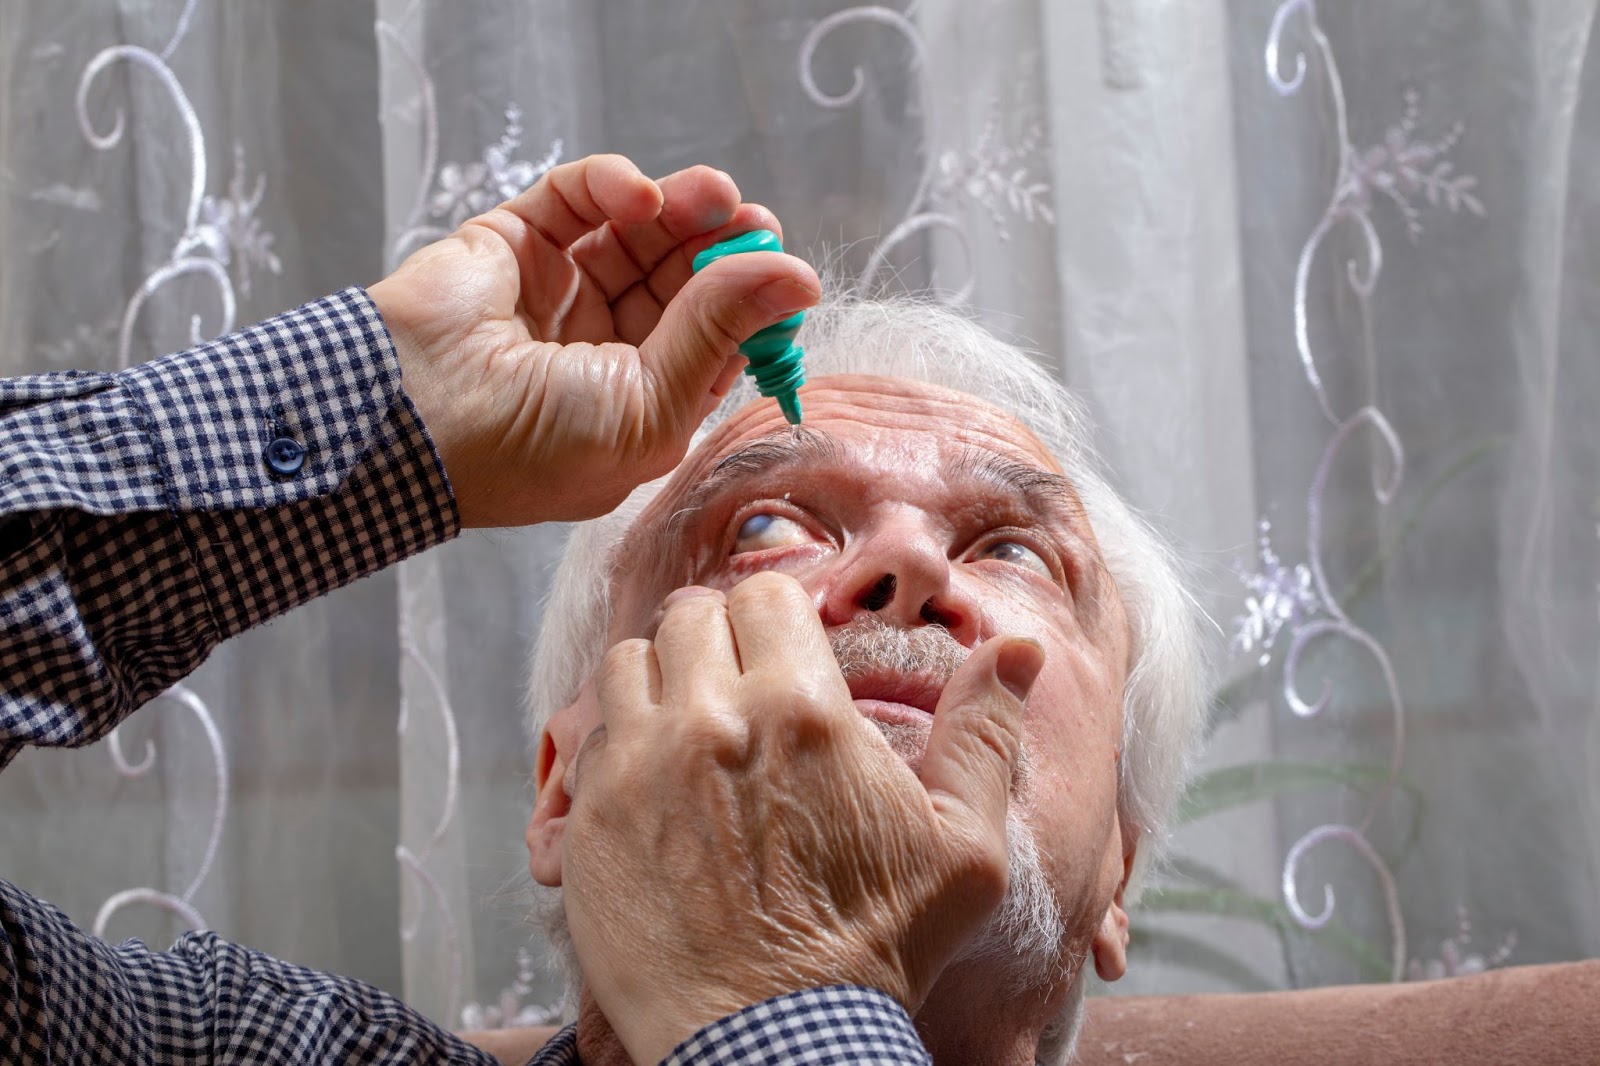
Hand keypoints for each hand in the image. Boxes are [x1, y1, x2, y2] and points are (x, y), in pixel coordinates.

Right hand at [368, 155, 819, 527]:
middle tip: (753, 220)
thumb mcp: (650, 405)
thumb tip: (800, 277)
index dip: (752, 304)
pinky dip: (613, 186)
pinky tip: (640, 196)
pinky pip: (579, 199)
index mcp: (643, 401)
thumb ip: (720, 332)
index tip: (784, 274)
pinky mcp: (519, 241)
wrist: (410, 420)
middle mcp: (607, 347)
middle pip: (684, 279)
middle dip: (722, 247)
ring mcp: (562, 293)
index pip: (716, 339)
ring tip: (712, 194)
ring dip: (682, 209)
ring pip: (640, 234)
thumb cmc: (533, 445)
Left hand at [561, 572, 1043, 1064]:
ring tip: (690, 729)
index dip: (777, 619)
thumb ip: (984, 733)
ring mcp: (638, 766)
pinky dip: (616, 743)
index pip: (764, 594)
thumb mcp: (965, 844)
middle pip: (688, 615)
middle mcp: (709, 720)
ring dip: (659, 680)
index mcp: (802, 709)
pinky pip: (587, 738)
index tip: (785, 656)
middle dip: (717, 640)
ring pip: (627, 662)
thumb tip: (1023, 649)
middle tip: (738, 690)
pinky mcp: (590, 818)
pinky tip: (651, 784)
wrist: (775, 1042)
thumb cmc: (876, 947)